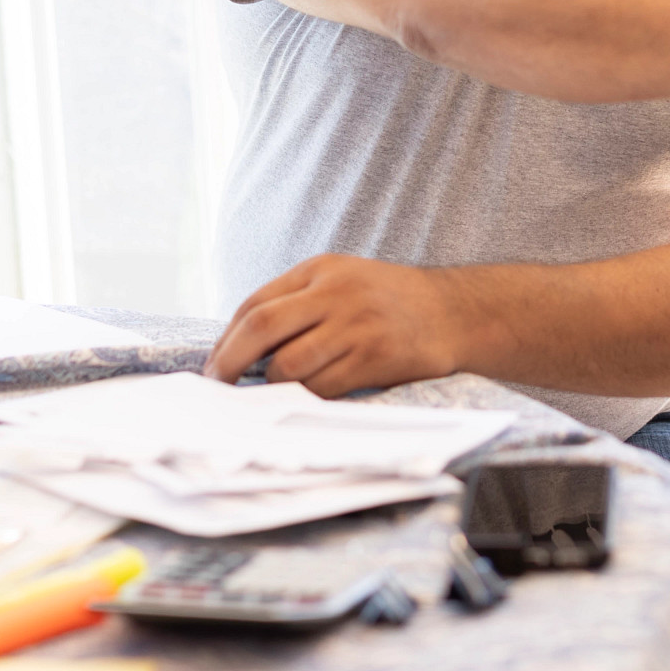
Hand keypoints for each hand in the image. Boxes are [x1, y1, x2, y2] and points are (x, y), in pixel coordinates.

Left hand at [201, 254, 470, 394]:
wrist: (455, 312)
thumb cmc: (390, 303)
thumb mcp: (344, 281)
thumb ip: (299, 303)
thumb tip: (241, 346)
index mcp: (320, 270)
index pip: (255, 304)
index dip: (226, 339)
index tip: (214, 367)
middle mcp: (335, 292)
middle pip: (262, 327)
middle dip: (230, 362)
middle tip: (218, 386)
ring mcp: (356, 324)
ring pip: (289, 364)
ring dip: (274, 386)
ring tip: (273, 395)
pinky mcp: (375, 357)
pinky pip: (323, 387)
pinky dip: (307, 398)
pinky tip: (306, 400)